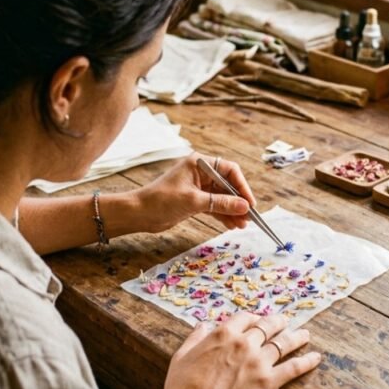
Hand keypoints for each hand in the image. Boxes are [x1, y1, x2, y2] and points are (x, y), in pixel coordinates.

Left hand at [138, 153, 257, 231]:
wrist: (139, 213)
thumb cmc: (162, 201)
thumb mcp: (194, 201)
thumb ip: (221, 203)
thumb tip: (245, 207)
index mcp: (200, 163)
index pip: (229, 170)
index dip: (242, 186)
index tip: (249, 203)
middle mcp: (201, 173)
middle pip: (228, 185)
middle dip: (238, 201)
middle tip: (249, 217)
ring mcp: (198, 187)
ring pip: (222, 197)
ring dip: (232, 210)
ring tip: (242, 225)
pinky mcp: (195, 200)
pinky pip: (215, 206)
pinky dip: (223, 215)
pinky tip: (231, 225)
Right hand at [156, 313, 320, 388]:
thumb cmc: (182, 388)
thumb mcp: (182, 356)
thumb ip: (195, 338)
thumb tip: (203, 325)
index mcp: (223, 334)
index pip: (245, 317)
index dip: (253, 318)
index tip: (257, 320)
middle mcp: (244, 343)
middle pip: (267, 326)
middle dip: (277, 322)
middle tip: (285, 321)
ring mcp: (258, 362)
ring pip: (283, 343)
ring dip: (296, 337)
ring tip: (305, 334)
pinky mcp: (268, 382)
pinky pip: (293, 368)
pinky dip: (307, 361)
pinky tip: (315, 357)